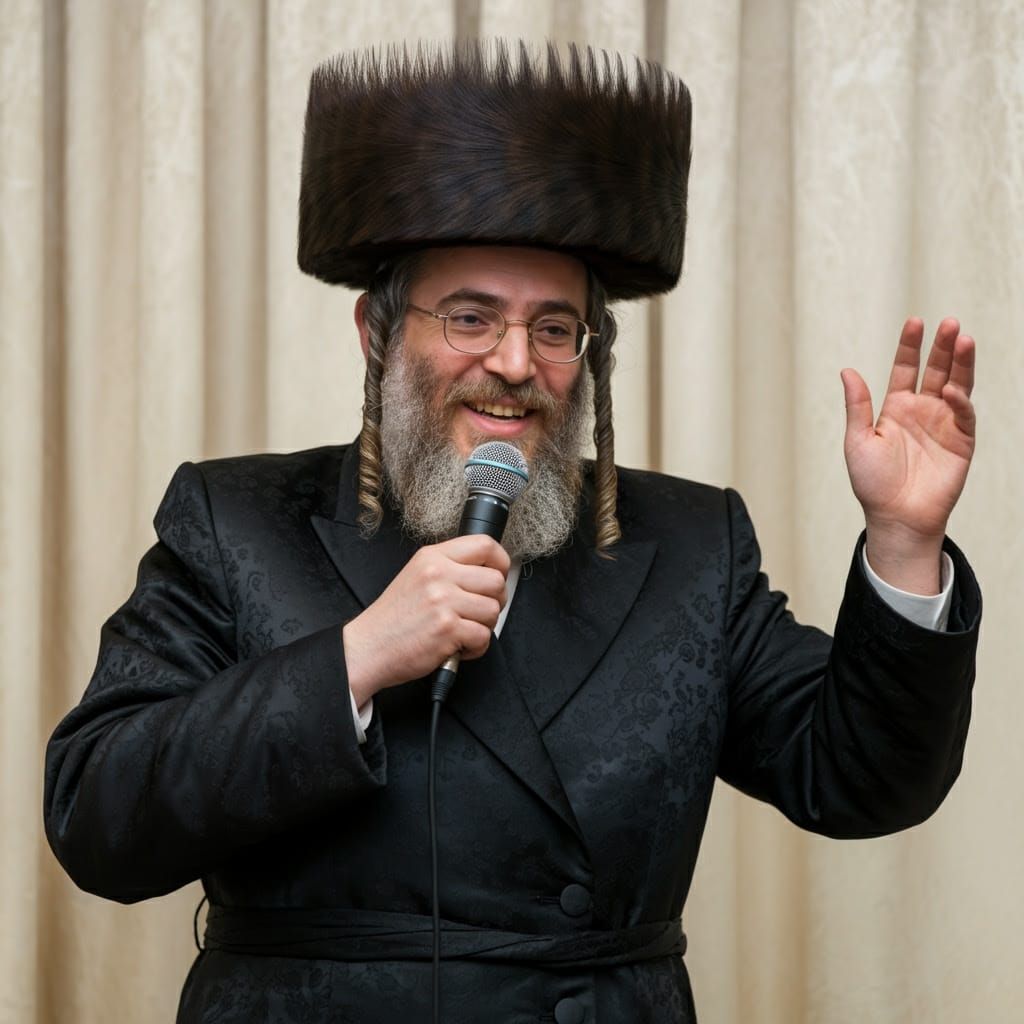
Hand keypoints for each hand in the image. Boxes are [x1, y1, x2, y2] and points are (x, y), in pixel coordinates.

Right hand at [342, 535, 509, 707]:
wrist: (368, 647)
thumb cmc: (393, 618)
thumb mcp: (417, 576)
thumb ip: (449, 568)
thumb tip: (488, 571)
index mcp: (432, 557)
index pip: (485, 545)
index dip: (501, 563)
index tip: (498, 576)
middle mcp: (438, 574)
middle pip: (496, 581)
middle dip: (494, 601)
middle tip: (477, 613)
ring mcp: (443, 601)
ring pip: (493, 610)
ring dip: (483, 627)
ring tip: (462, 631)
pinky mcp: (447, 628)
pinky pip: (484, 637)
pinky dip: (474, 648)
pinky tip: (456, 646)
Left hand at [841, 317, 975, 592]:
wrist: (895, 517)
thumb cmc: (872, 483)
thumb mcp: (858, 440)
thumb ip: (857, 405)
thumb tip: (847, 370)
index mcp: (895, 408)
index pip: (905, 369)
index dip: (910, 346)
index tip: (915, 322)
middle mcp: (922, 411)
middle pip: (936, 371)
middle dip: (943, 347)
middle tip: (950, 323)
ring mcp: (943, 424)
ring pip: (957, 385)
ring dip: (962, 363)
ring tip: (964, 339)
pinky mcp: (961, 442)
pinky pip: (964, 415)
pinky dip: (961, 401)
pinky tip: (953, 389)